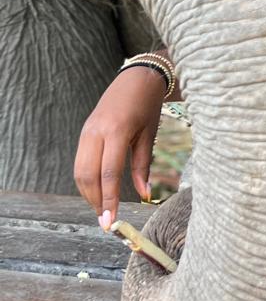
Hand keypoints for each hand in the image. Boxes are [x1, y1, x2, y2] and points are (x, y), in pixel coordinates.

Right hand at [74, 67, 164, 225]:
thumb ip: (143, 167)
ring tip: (102, 210)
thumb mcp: (150, 135)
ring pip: (79, 171)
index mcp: (116, 131)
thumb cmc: (148, 106)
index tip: (110, 222)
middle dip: (95, 201)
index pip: (108, 173)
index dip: (109, 200)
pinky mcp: (84, 132)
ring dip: (88, 193)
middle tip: (106, 221)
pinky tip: (97, 191)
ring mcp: (87, 131)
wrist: (136, 77)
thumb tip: (144, 195)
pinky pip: (80, 161)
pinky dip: (86, 180)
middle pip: (88, 175)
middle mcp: (96, 132)